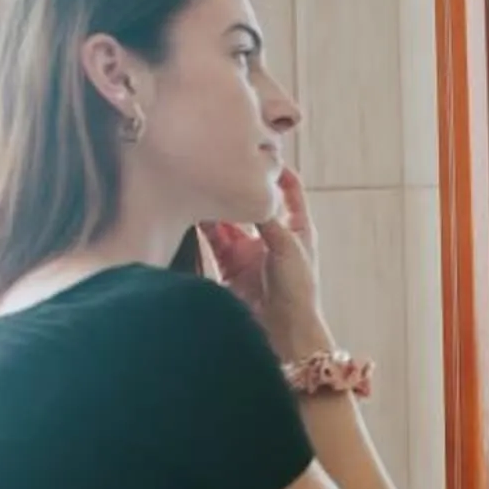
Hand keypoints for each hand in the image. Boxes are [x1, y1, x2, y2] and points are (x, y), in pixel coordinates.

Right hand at [201, 165, 328, 355]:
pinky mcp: (229, 268)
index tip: (262, 155)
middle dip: (235, 192)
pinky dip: (202, 231)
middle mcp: (271, 237)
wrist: (284, 333)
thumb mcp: (288, 247)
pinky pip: (212, 244)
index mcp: (296, 229)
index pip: (290, 191)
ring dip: (214, 210)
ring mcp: (249, 253)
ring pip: (227, 223)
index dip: (279, 172)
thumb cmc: (298, 291)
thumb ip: (268, 221)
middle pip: (250, 206)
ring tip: (200, 191)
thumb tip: (250, 196)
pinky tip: (191, 217)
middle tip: (217, 173)